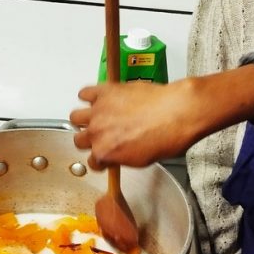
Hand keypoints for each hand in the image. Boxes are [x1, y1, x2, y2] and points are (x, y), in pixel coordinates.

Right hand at [70, 65, 253, 170]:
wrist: (177, 112)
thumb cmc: (167, 136)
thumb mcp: (142, 159)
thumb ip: (123, 157)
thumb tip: (119, 154)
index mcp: (105, 153)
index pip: (93, 161)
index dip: (101, 158)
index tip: (106, 154)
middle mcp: (97, 133)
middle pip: (79, 140)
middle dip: (89, 139)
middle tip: (101, 135)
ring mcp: (99, 111)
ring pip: (75, 117)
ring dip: (84, 119)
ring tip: (96, 116)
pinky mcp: (104, 92)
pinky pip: (85, 93)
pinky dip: (88, 95)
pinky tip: (97, 98)